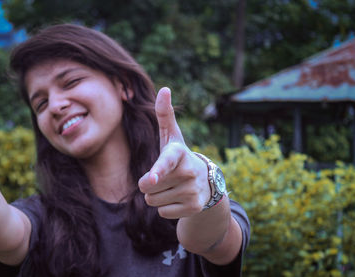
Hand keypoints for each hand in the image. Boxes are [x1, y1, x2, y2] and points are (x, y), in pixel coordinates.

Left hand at [138, 87, 210, 218]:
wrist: (207, 182)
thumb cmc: (179, 156)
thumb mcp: (172, 136)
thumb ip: (164, 114)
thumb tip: (164, 89)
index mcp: (178, 153)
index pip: (164, 162)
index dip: (158, 170)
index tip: (152, 178)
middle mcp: (188, 172)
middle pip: (147, 186)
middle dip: (151, 184)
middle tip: (167, 177)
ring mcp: (192, 191)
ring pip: (152, 201)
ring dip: (157, 196)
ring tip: (173, 186)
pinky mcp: (193, 208)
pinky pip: (162, 212)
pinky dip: (166, 208)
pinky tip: (178, 198)